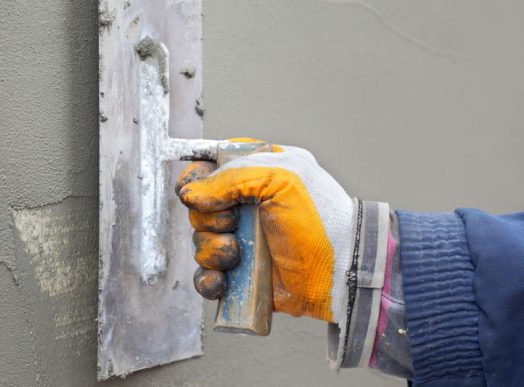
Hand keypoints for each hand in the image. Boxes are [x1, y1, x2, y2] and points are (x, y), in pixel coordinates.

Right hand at [175, 140, 353, 322]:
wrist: (341, 271)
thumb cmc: (321, 219)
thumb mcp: (282, 178)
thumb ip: (232, 177)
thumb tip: (190, 194)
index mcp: (256, 174)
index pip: (209, 169)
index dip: (197, 180)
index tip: (200, 192)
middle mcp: (245, 207)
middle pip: (199, 209)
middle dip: (209, 219)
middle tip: (234, 224)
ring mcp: (242, 241)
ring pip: (200, 243)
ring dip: (212, 250)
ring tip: (238, 255)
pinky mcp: (241, 275)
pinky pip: (206, 276)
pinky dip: (208, 279)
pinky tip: (223, 280)